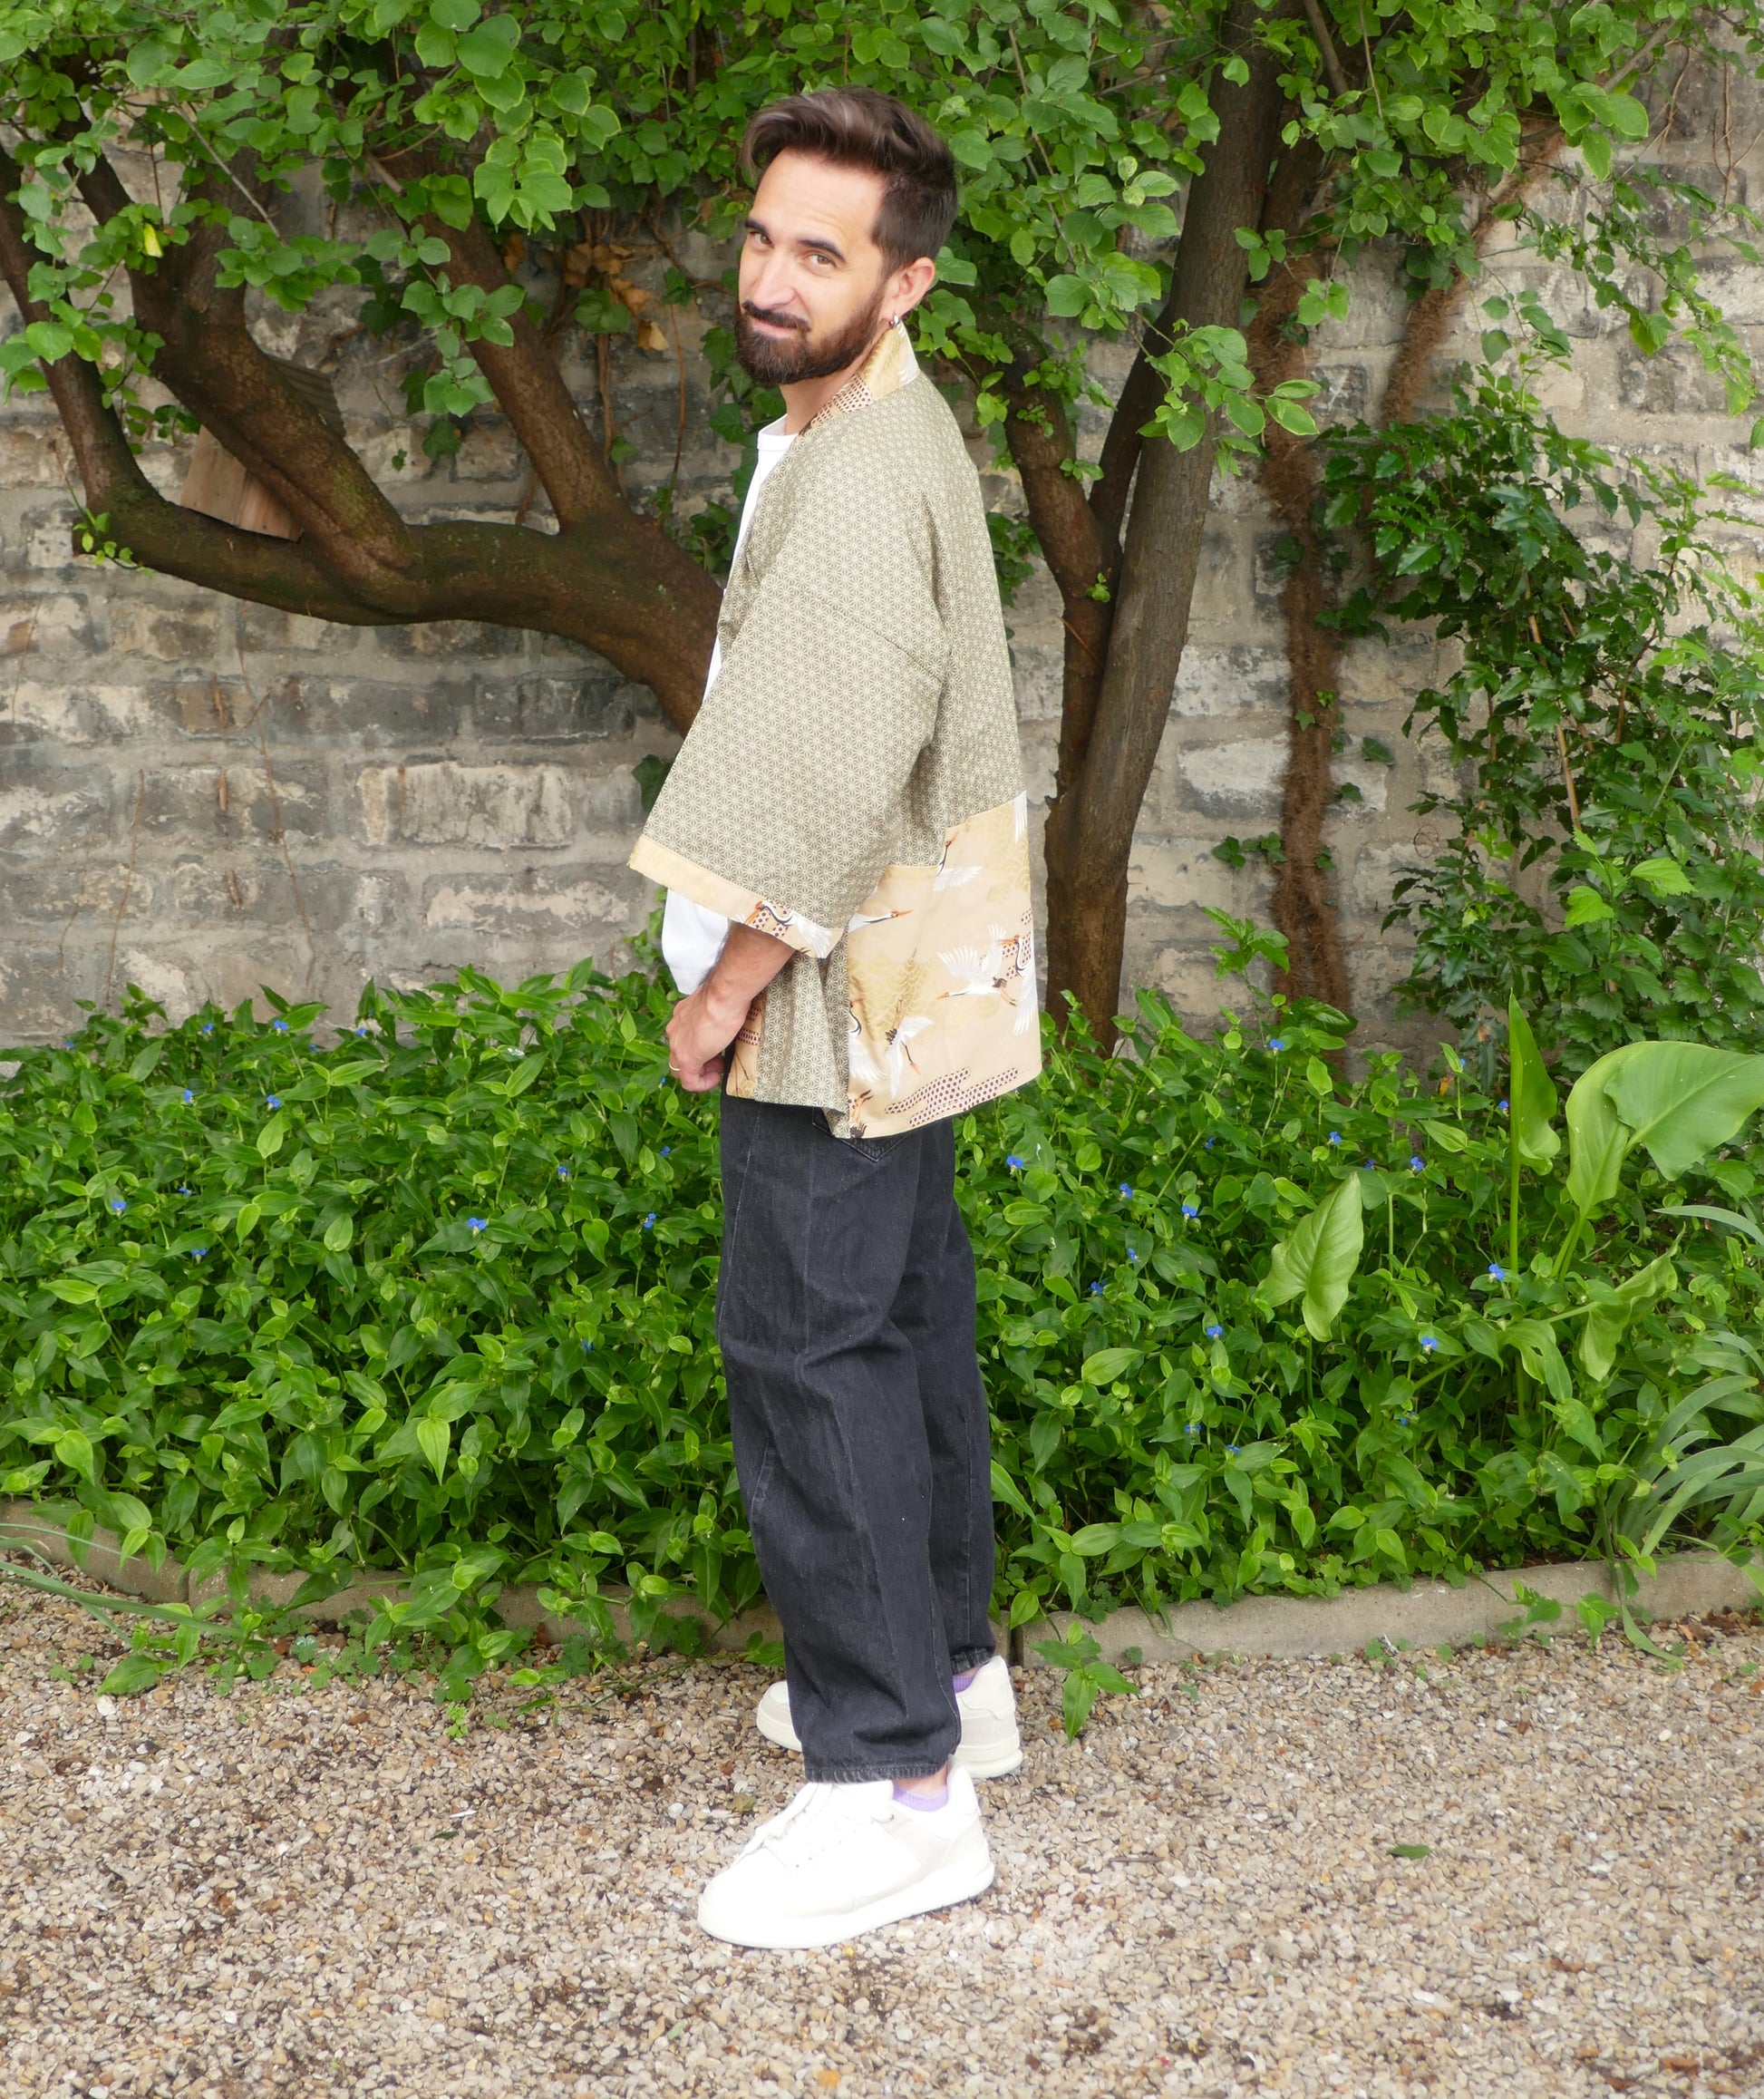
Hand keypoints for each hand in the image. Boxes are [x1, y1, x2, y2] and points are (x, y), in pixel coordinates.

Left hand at [665, 921, 794, 1090]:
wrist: (723, 996)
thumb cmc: (727, 994)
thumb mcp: (722, 1003)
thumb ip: (721, 1009)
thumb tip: (736, 1008)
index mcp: (682, 1015)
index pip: (683, 1037)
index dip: (700, 1046)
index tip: (718, 1047)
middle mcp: (675, 1030)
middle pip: (679, 1054)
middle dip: (699, 1061)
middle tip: (720, 1060)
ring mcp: (679, 1045)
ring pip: (680, 1068)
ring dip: (700, 1072)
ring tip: (720, 1068)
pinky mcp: (687, 1059)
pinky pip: (688, 1081)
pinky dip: (701, 1084)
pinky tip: (717, 1078)